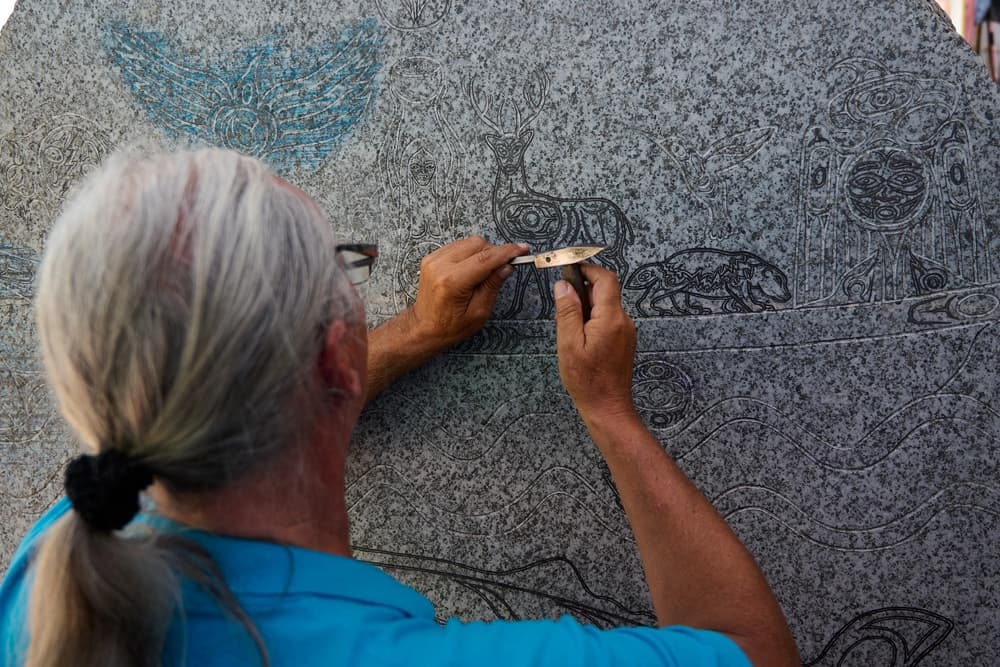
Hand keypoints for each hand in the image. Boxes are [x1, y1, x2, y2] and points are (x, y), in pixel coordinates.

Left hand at [409, 236, 527, 349]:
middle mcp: (440, 266)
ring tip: (483, 273)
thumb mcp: (478, 312)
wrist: (423, 328)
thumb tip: (507, 267)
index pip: (486, 258)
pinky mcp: (431, 257)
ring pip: (468, 242)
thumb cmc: (450, 326)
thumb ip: (492, 286)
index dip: (507, 252)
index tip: (522, 249)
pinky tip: (470, 269)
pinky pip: (458, 246)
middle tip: (502, 268)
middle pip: (478, 244)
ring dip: (482, 253)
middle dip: (494, 253)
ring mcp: (433, 260)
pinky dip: (469, 253)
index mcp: (452, 282)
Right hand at [554, 264, 637, 421]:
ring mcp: (626, 331)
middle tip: (562, 299)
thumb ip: (567, 312)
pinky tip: (579, 336)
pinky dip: (593, 318)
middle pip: (606, 290)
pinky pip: (608, 319)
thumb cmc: (587, 381)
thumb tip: (564, 285)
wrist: (608, 407)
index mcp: (611, 318)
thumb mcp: (569, 344)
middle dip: (583, 288)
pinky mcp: (624, 340)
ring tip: (569, 326)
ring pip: (606, 305)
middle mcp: (623, 321)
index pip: (605, 279)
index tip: (569, 268)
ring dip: (587, 305)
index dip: (587, 269)